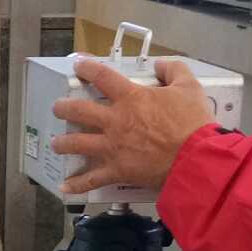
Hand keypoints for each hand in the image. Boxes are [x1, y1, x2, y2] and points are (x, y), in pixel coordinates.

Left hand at [50, 57, 213, 196]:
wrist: (195, 159)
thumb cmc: (193, 124)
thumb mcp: (189, 87)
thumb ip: (173, 70)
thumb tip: (160, 64)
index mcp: (131, 98)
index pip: (102, 77)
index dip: (87, 67)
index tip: (78, 64)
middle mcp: (115, 121)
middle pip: (79, 111)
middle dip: (64, 108)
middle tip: (58, 108)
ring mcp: (112, 147)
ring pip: (78, 143)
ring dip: (63, 144)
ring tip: (56, 144)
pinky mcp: (116, 170)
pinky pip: (91, 179)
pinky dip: (77, 184)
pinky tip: (65, 187)